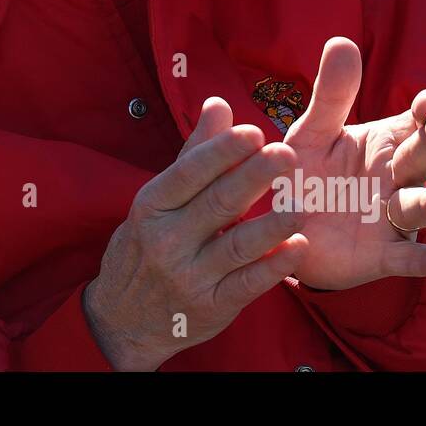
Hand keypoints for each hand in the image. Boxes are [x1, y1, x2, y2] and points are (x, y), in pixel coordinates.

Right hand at [83, 98, 306, 370]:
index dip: (221, 152)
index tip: (253, 132)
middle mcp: (168, 239)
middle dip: (253, 177)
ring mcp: (190, 276)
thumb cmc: (145, 246)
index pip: (189, 173)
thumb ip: (195, 153)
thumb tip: (219, 104)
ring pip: (237, 246)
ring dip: (272, 226)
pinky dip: (274, 266)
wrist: (123, 320)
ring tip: (302, 205)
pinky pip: (248, 284)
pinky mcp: (212, 306)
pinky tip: (298, 247)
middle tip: (287, 154)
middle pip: (216, 204)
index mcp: (152, 205)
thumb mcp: (157, 199)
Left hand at [284, 37, 425, 290]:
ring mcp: (390, 218)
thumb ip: (331, 95)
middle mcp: (394, 178)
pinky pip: (406, 258)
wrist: (282, 228)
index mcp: (383, 144)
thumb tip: (342, 41)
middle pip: (421, 158)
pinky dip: (423, 259)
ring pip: (419, 207)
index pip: (415, 123)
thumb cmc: (306, 173)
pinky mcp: (380, 256)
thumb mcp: (312, 132)